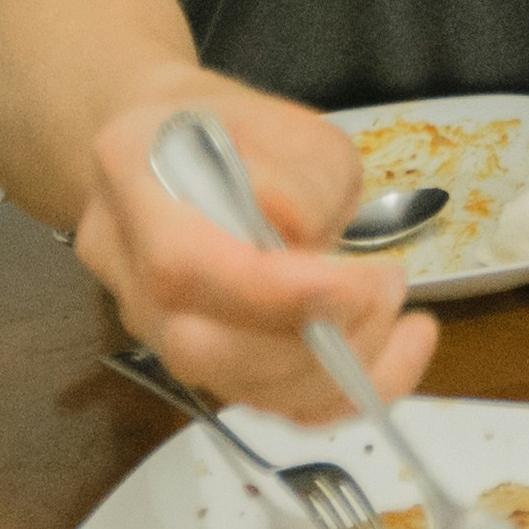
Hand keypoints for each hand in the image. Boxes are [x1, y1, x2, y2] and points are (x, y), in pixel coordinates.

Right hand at [70, 81, 434, 423]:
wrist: (179, 153)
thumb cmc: (235, 133)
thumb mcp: (286, 122)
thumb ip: (302, 174)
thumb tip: (306, 237)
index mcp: (133, 182)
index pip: (183, 267)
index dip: (276, 292)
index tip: (358, 280)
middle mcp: (128, 270)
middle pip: (201, 349)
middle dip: (312, 338)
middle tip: (387, 289)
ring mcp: (155, 330)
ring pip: (238, 389)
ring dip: (338, 367)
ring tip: (395, 308)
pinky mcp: (203, 366)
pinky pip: (269, 406)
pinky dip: (345, 393)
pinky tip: (400, 350)